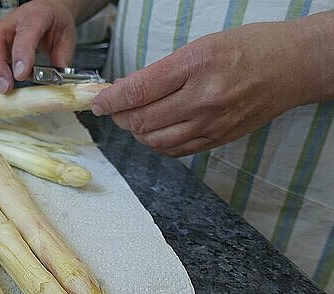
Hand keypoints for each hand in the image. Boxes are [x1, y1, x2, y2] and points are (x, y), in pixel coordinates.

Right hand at [0, 0, 76, 93]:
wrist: (48, 11)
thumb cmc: (55, 22)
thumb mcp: (67, 38)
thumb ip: (62, 59)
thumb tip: (57, 80)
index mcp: (36, 16)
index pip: (25, 32)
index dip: (21, 54)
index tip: (21, 75)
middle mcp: (14, 21)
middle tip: (5, 87)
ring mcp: (0, 29)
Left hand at [92, 20, 325, 156]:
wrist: (293, 66)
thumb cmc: (250, 48)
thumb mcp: (201, 45)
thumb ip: (163, 71)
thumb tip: (128, 90)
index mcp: (196, 66)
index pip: (138, 91)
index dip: (109, 100)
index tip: (98, 101)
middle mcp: (203, 98)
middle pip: (142, 120)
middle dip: (120, 117)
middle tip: (115, 109)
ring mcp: (212, 123)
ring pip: (155, 141)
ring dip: (137, 132)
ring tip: (135, 119)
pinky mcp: (218, 139)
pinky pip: (176, 151)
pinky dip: (157, 144)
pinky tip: (156, 131)